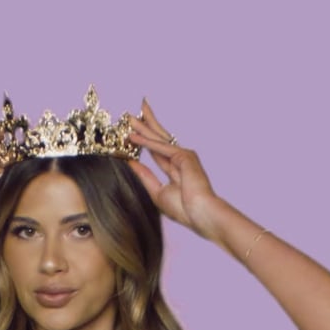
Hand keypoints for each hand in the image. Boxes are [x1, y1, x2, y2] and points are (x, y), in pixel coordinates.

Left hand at [126, 99, 220, 238]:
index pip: (156, 151)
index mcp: (176, 168)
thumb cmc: (183, 209)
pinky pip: (160, 147)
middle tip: (131, 115)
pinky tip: (134, 136)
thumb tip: (131, 163)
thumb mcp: (157, 192)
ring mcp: (184, 156)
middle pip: (158, 139)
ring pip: (159, 138)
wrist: (200, 214)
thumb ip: (145, 176)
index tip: (132, 133)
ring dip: (144, 127)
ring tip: (129, 118)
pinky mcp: (184, 156)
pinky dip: (146, 142)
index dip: (144, 142)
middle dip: (145, 125)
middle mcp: (180, 159)